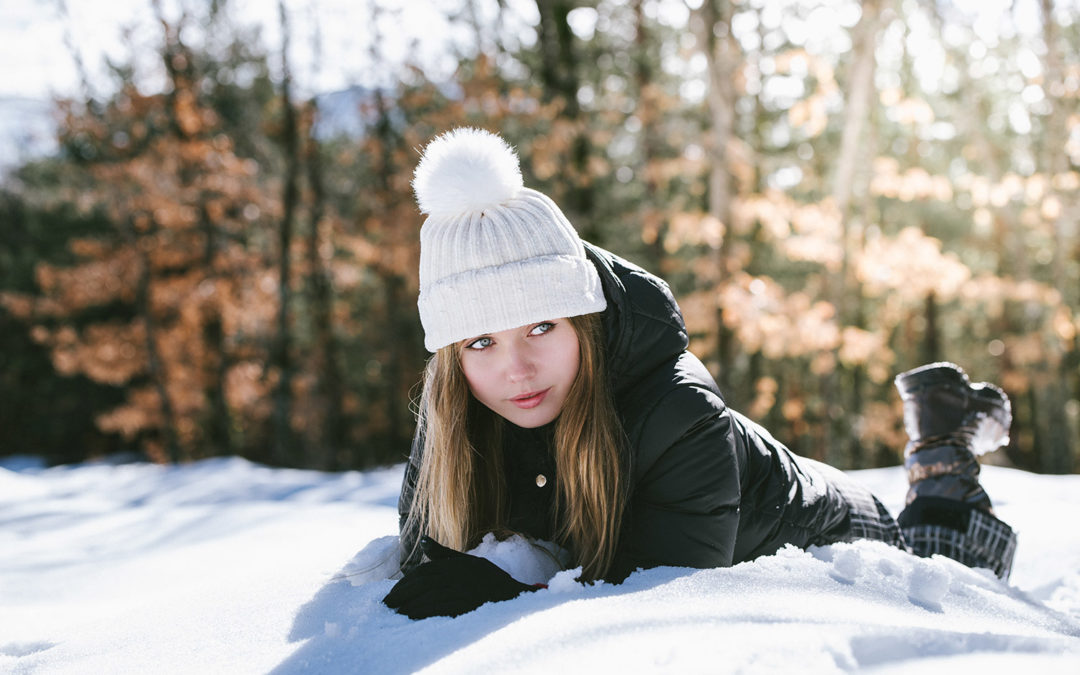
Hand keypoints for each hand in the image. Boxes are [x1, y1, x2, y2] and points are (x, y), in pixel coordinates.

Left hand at [382, 536, 538, 618]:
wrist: (513, 596)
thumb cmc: (488, 578)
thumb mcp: (466, 562)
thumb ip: (442, 554)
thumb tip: (422, 539)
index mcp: (455, 564)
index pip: (423, 572)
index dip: (404, 583)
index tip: (390, 594)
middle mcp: (458, 575)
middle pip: (423, 583)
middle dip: (402, 594)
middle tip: (386, 605)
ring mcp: (463, 590)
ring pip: (430, 596)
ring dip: (411, 604)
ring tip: (396, 613)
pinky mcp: (468, 604)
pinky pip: (442, 608)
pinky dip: (425, 612)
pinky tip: (413, 618)